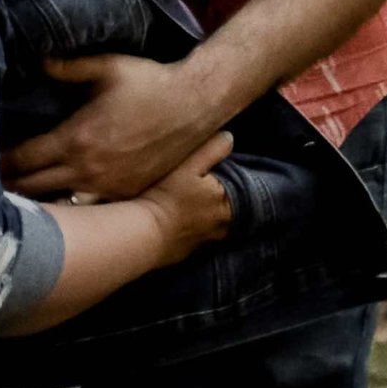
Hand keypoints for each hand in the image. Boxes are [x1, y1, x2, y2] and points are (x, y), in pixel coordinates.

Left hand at [4, 53, 230, 202]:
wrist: (194, 105)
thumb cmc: (148, 82)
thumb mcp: (106, 67)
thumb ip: (67, 66)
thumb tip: (38, 60)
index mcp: (76, 138)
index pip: (24, 159)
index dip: (1, 163)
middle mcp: (87, 168)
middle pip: (34, 188)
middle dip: (9, 187)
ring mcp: (107, 186)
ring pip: (59, 206)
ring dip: (36, 203)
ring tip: (15, 203)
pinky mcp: (125, 194)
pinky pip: (88, 210)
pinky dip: (68, 211)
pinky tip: (55, 212)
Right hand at [144, 132, 236, 262]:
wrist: (145, 234)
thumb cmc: (167, 196)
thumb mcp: (188, 166)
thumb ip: (212, 150)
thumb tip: (230, 137)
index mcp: (228, 201)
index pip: (241, 185)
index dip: (230, 174)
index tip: (218, 166)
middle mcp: (225, 224)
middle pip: (231, 204)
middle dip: (222, 193)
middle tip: (205, 181)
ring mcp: (210, 239)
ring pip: (219, 220)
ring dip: (212, 210)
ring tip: (195, 199)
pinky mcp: (195, 250)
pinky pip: (204, 234)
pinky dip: (200, 225)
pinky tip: (186, 217)